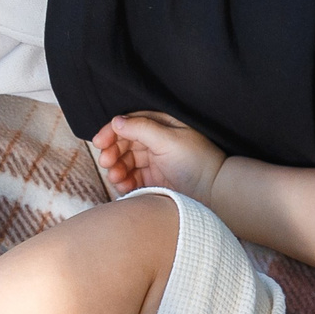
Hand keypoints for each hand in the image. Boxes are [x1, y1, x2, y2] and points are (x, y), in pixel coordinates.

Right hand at [91, 112, 227, 202]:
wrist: (215, 192)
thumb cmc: (196, 162)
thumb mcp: (168, 140)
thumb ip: (141, 128)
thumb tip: (116, 121)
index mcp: (161, 126)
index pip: (129, 124)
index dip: (112, 131)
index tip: (99, 143)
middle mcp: (156, 141)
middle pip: (123, 143)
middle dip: (112, 152)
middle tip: (107, 163)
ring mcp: (154, 161)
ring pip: (125, 161)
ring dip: (116, 168)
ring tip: (116, 177)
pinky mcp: (153, 180)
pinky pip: (131, 178)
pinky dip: (123, 181)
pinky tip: (122, 186)